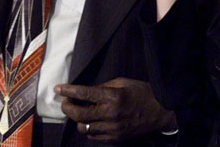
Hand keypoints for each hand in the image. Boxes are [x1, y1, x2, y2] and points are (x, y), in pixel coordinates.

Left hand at [55, 78, 175, 142]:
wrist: (160, 112)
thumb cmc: (142, 93)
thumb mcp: (123, 82)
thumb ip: (104, 86)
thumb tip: (86, 91)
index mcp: (113, 96)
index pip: (84, 94)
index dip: (68, 91)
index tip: (58, 88)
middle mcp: (110, 114)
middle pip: (79, 115)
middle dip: (68, 108)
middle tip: (65, 102)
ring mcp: (112, 128)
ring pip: (83, 128)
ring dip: (78, 120)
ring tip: (79, 112)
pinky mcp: (115, 138)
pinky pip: (93, 136)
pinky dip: (88, 129)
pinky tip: (90, 122)